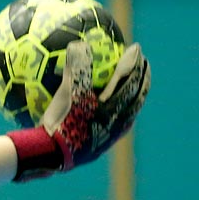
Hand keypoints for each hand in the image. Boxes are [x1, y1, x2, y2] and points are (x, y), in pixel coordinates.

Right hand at [8, 40, 149, 181]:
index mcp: (115, 107)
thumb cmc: (62, 122)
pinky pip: (116, 124)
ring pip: (129, 112)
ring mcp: (111, 135)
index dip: (134, 62)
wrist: (54, 156)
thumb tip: (80, 44)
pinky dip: (118, 112)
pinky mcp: (101, 145)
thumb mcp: (68, 93)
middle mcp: (118, 122)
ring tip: (134, 89)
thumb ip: (76, 67)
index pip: (130, 80)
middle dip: (142, 80)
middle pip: (136, 97)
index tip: (136, 48)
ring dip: (133, 97)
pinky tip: (109, 113)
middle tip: (144, 65)